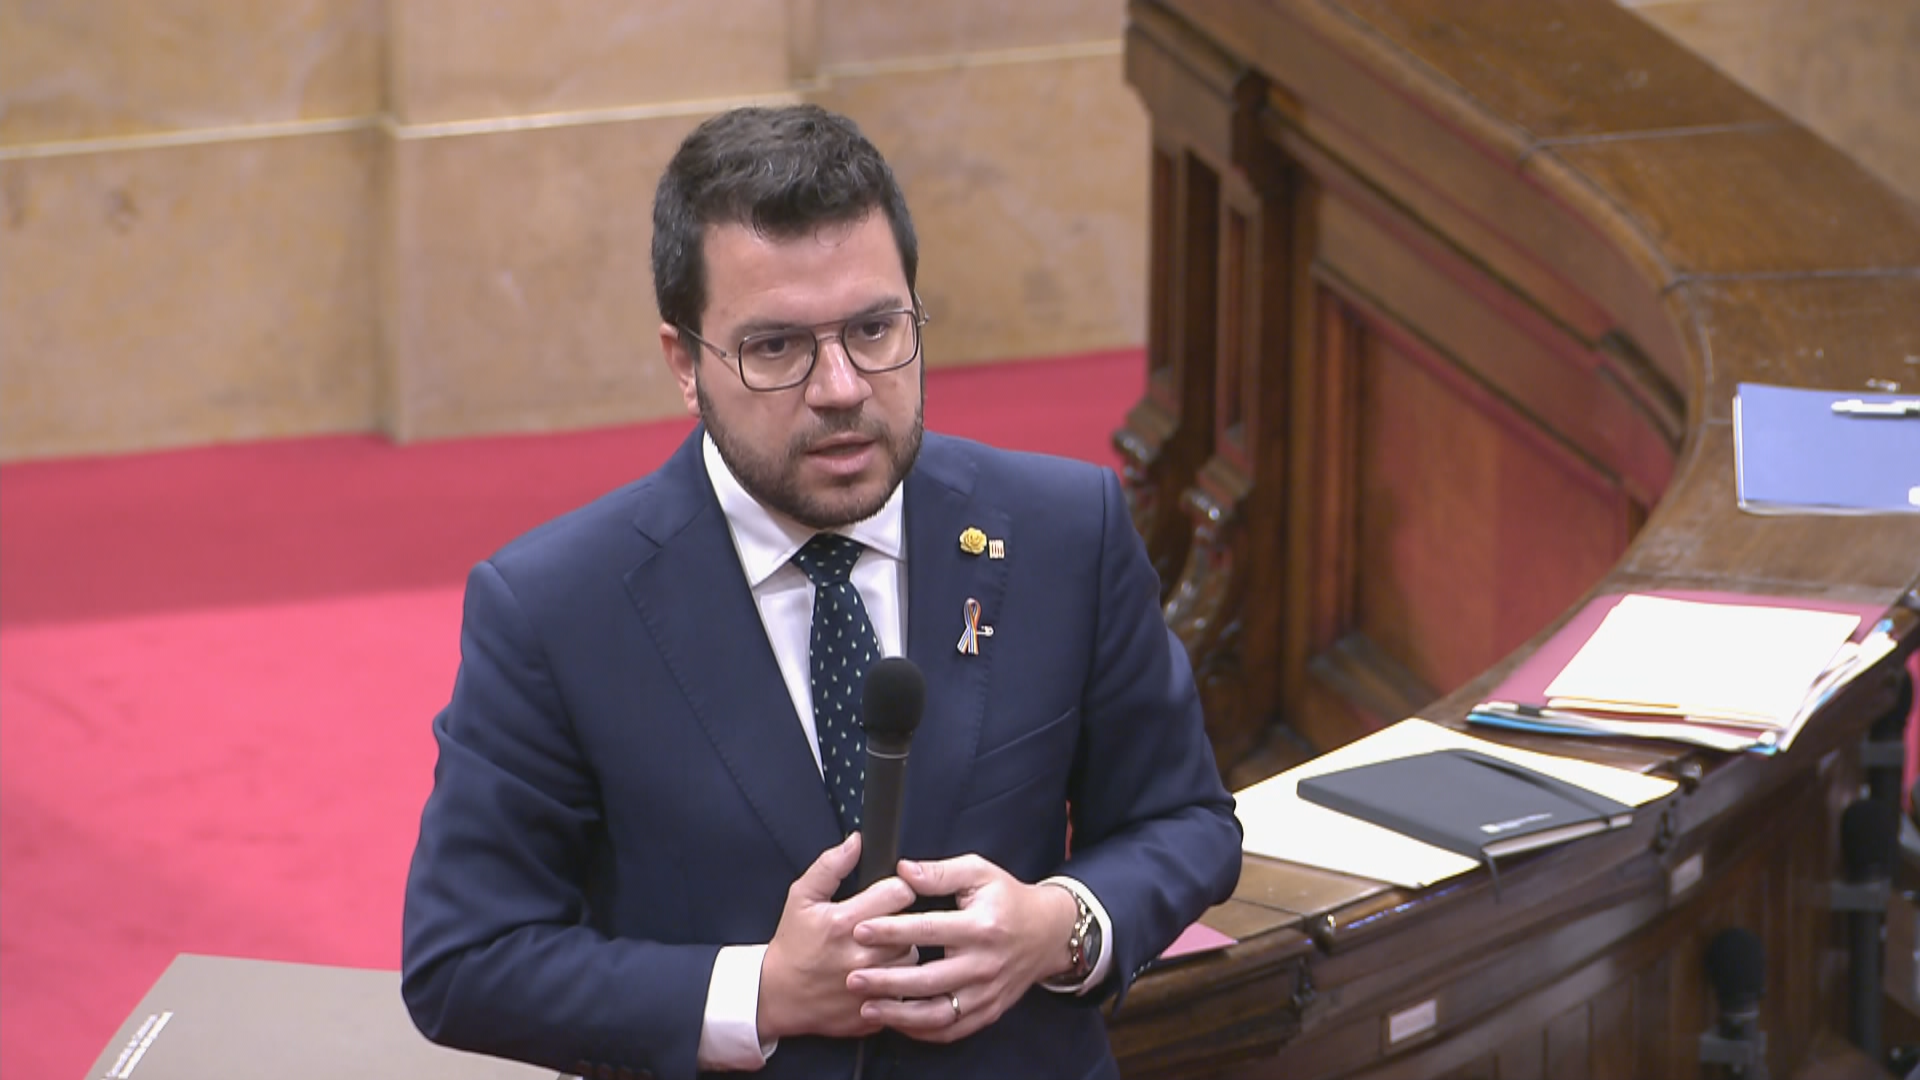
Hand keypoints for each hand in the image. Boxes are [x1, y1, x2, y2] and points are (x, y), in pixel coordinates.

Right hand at [758, 833, 917, 1041]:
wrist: (778, 996)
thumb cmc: (793, 946)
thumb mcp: (801, 898)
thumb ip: (831, 865)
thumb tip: (856, 841)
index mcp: (846, 922)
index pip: (900, 893)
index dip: (898, 889)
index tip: (890, 894)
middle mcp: (862, 954)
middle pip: (911, 925)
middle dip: (900, 921)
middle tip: (881, 924)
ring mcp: (871, 984)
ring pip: (912, 957)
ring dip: (900, 951)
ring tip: (877, 950)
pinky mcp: (877, 1008)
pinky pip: (906, 987)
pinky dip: (897, 980)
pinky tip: (878, 974)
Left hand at [845, 855, 1079, 1042]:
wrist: (1047, 934)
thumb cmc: (1007, 899)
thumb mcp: (979, 872)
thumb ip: (940, 872)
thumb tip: (903, 870)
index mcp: (982, 926)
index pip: (930, 929)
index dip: (892, 931)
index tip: (859, 930)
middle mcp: (985, 964)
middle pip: (929, 979)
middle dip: (886, 981)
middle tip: (852, 977)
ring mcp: (987, 993)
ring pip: (938, 1013)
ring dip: (899, 1014)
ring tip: (867, 1008)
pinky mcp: (988, 1012)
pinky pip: (951, 1029)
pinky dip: (922, 1031)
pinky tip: (896, 1022)